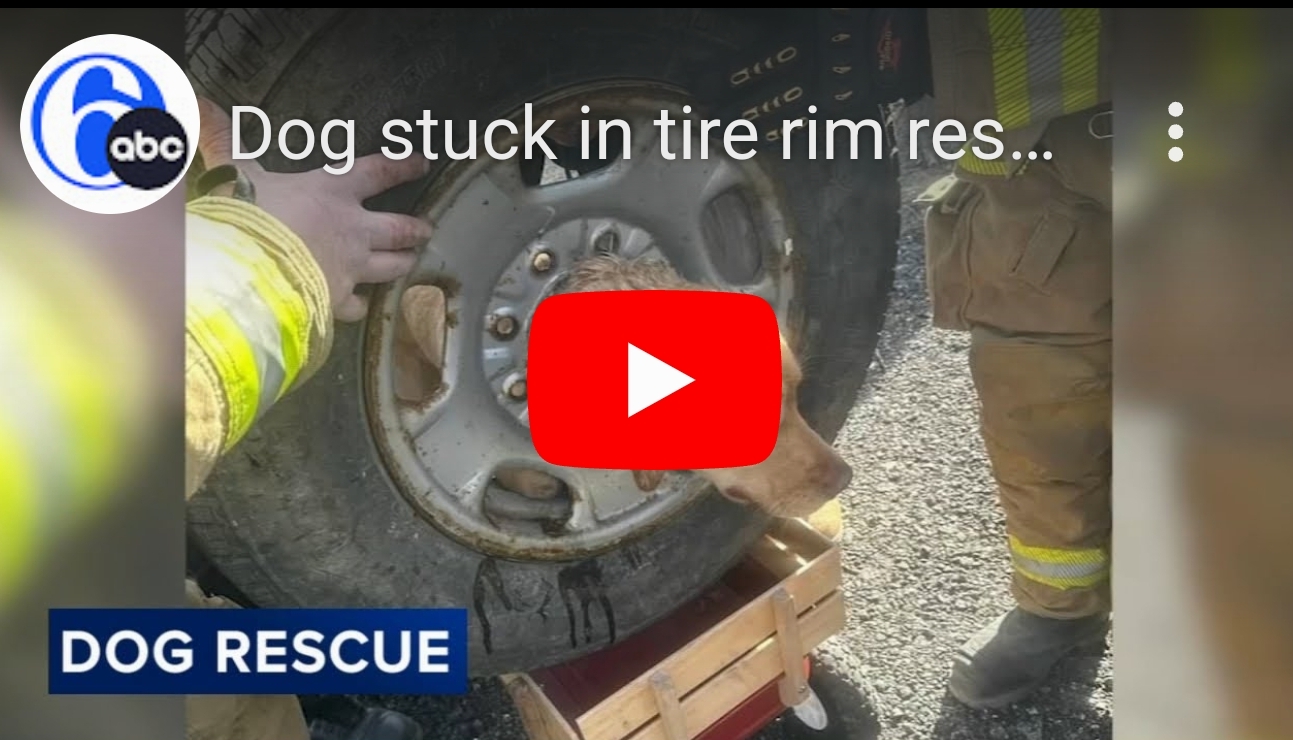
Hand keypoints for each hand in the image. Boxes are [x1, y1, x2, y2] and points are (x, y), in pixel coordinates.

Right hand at [196, 98, 432, 320]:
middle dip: (415, 228)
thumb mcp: (234, 170)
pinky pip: (358, 305)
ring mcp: (350, 268)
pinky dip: (360, 306)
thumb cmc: (245, 215)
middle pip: (398, 228)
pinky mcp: (338, 300)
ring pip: (391, 267)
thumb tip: (197, 100)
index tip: (423, 163)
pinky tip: (360, 308)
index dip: (403, 165)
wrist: (247, 271)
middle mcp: (352, 230)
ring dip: (402, 263)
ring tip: (410, 262)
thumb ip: (222, 137)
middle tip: (427, 228)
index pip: (379, 171)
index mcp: (332, 191)